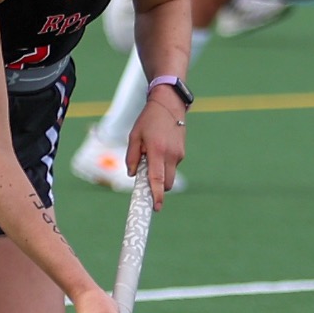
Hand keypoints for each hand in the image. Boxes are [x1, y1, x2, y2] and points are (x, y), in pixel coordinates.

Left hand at [128, 89, 187, 210]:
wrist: (169, 104)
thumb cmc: (148, 119)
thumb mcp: (134, 136)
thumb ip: (132, 156)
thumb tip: (132, 174)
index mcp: (157, 151)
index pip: (157, 178)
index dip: (157, 195)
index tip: (155, 207)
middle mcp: (170, 155)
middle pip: (167, 183)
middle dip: (158, 188)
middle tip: (146, 182)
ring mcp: (179, 154)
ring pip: (170, 175)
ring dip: (160, 174)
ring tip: (150, 157)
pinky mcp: (182, 152)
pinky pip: (172, 165)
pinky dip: (164, 165)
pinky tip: (158, 150)